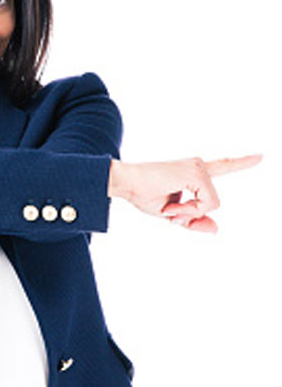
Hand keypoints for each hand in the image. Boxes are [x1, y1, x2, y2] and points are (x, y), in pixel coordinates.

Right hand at [108, 154, 262, 232]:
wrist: (127, 183)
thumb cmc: (143, 195)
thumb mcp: (173, 215)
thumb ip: (194, 222)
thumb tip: (216, 229)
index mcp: (193, 173)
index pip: (222, 167)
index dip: (241, 163)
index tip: (260, 157)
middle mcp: (199, 166)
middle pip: (212, 204)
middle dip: (192, 215)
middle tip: (169, 214)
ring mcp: (199, 167)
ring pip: (211, 205)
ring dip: (189, 213)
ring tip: (169, 208)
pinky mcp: (197, 172)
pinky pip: (206, 204)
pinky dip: (189, 210)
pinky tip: (173, 204)